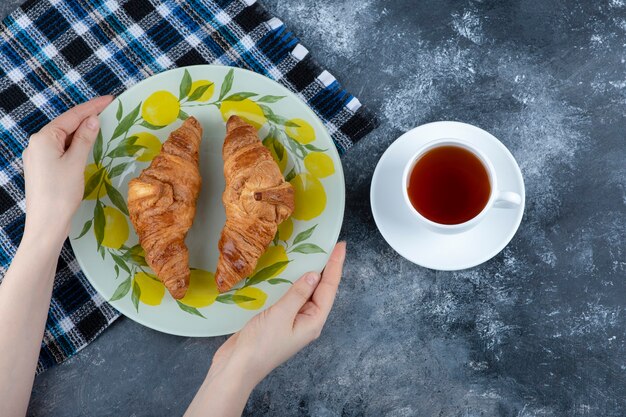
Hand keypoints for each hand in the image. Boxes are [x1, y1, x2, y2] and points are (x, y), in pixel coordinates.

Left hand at [22, 96, 112, 241]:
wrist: (46, 223)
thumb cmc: (61, 193)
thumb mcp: (76, 163)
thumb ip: (84, 139)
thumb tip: (93, 120)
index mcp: (43, 138)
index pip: (71, 116)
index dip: (92, 107)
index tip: (110, 99)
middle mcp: (37, 144)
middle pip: (65, 125)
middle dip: (86, 118)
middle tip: (109, 111)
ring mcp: (38, 156)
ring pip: (63, 137)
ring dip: (81, 132)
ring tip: (102, 126)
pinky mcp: (42, 168)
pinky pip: (60, 149)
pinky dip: (75, 145)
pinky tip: (86, 146)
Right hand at [209, 242, 346, 387]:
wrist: (237, 367)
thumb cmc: (260, 346)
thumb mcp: (281, 316)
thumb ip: (297, 294)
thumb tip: (314, 275)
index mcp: (313, 321)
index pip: (329, 288)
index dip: (335, 266)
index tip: (340, 246)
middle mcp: (307, 320)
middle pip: (322, 290)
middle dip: (327, 268)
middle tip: (331, 246)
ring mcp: (293, 320)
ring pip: (307, 292)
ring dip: (311, 274)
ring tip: (315, 254)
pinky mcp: (278, 319)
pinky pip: (292, 296)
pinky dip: (293, 282)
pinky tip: (291, 273)